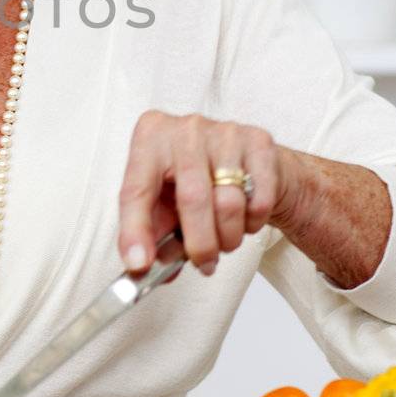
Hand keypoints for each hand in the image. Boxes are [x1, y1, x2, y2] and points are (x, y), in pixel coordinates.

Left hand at [117, 111, 289, 278]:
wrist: (244, 158)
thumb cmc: (194, 181)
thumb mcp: (164, 202)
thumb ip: (152, 234)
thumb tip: (143, 267)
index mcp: (151, 138)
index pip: (136, 190)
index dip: (136, 231)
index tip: (139, 263)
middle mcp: (186, 129)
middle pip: (192, 199)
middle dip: (199, 244)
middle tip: (203, 262)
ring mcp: (225, 132)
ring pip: (229, 204)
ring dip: (228, 237)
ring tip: (224, 239)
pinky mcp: (259, 142)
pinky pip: (259, 201)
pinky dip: (252, 223)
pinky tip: (243, 217)